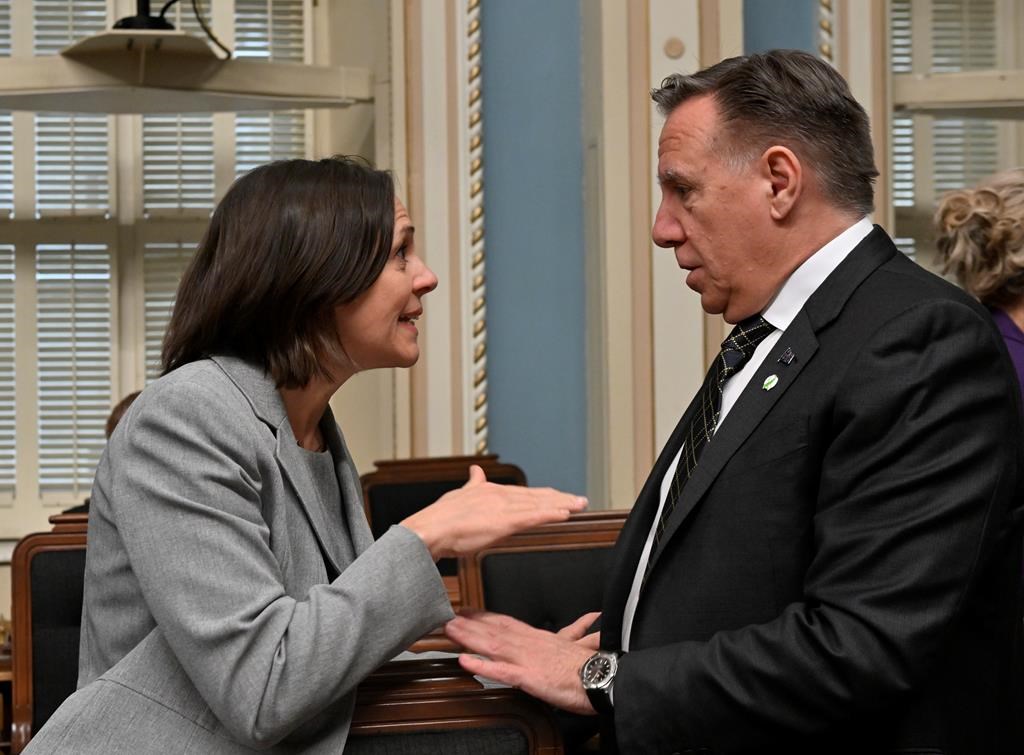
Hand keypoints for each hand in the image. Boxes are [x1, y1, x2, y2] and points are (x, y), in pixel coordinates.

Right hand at [402, 465, 586, 558]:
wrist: (429, 529)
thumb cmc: (439, 519)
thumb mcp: (459, 495)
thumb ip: (472, 484)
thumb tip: (476, 470)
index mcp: (490, 491)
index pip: (524, 493)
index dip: (544, 495)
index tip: (560, 496)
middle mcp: (500, 495)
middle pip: (537, 497)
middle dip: (560, 498)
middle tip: (580, 500)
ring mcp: (503, 508)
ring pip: (539, 505)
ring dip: (562, 505)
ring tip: (579, 505)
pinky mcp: (504, 521)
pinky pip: (534, 517)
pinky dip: (551, 514)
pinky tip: (565, 514)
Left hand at [445, 610, 597, 714]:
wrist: (605, 678)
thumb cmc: (593, 666)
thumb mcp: (584, 643)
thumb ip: (581, 630)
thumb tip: (593, 617)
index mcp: (540, 638)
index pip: (508, 622)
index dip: (486, 616)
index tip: (468, 610)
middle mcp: (530, 644)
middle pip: (494, 631)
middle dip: (469, 624)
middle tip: (446, 616)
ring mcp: (528, 659)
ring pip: (492, 645)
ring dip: (468, 638)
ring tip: (449, 630)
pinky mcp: (529, 677)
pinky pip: (501, 672)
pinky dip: (482, 666)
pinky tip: (465, 662)